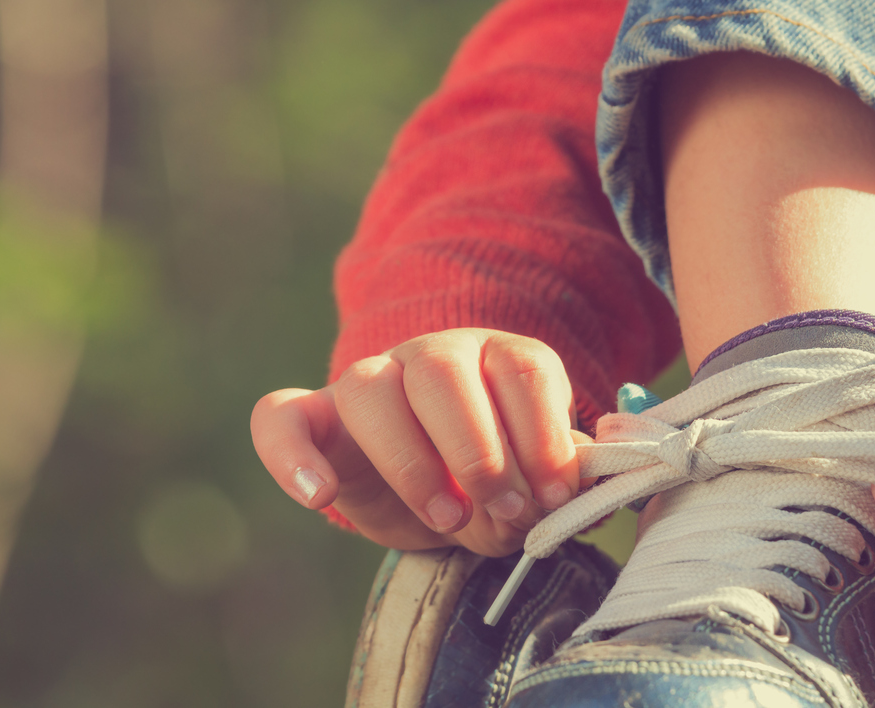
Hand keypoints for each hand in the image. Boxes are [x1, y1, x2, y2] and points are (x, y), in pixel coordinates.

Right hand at [251, 329, 589, 556]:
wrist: (433, 495)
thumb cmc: (495, 483)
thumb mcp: (533, 485)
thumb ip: (557, 480)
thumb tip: (594, 470)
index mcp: (498, 359)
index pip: (521, 367)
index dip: (543, 431)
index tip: (556, 495)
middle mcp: (432, 356)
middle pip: (442, 368)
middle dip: (478, 448)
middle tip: (505, 510)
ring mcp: (368, 381)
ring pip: (369, 385)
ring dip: (409, 459)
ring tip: (446, 519)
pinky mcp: (314, 420)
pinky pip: (280, 417)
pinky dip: (291, 455)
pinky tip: (319, 496)